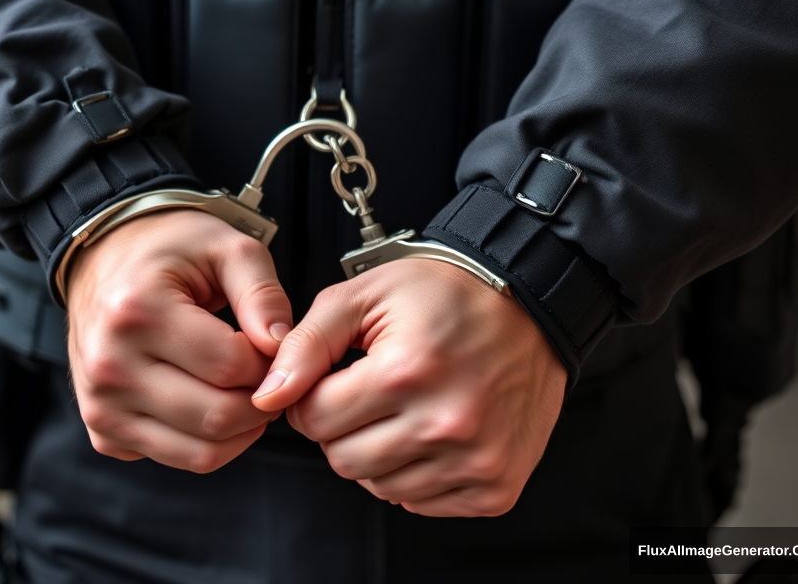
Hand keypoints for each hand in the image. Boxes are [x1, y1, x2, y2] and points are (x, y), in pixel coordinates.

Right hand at [66, 208, 292, 472]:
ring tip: (247, 388)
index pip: (231, 366)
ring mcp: (101, 406)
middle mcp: (110, 366)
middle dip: (261, 400)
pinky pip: (176, 458)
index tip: (274, 343)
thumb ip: (262, 294)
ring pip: (200, 452)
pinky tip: (212, 399)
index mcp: (137, 311)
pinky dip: (208, 441)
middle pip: (217, 416)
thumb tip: (282, 346)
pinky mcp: (104, 433)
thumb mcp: (226, 248)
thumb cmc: (172, 250)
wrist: (107, 260)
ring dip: (240, 429)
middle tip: (269, 371)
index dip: (270, 360)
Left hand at [251, 259, 565, 516]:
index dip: (312, 394)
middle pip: (342, 459)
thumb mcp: (367, 294)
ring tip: (403, 406)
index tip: (335, 376)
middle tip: (369, 389)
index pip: (314, 418)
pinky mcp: (495, 486)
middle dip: (341, 425)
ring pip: (379, 487)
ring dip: (377, 451)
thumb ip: (307, 341)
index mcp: (406, 372)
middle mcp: (444, 423)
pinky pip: (423, 504)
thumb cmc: (448, 294)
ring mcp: (475, 460)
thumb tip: (269, 393)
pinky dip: (416, 473)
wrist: (528, 306)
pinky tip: (430, 430)